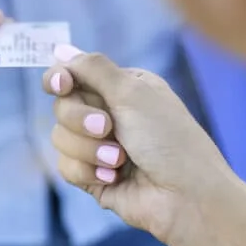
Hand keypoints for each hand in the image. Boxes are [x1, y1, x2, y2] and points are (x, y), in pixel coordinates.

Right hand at [43, 45, 234, 242]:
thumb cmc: (169, 139)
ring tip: (120, 160)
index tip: (61, 84)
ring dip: (88, 149)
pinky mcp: (92, 177)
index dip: (60, 79)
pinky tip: (114, 177)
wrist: (186, 196)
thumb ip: (92, 68)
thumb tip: (60, 49)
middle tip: (108, 128)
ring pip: (59, 138)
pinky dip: (88, 171)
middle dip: (80, 119)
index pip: (74, 76)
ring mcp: (99, 148)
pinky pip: (66, 167)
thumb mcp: (133, 92)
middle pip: (62, 107)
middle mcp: (109, 115)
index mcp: (122, 88)